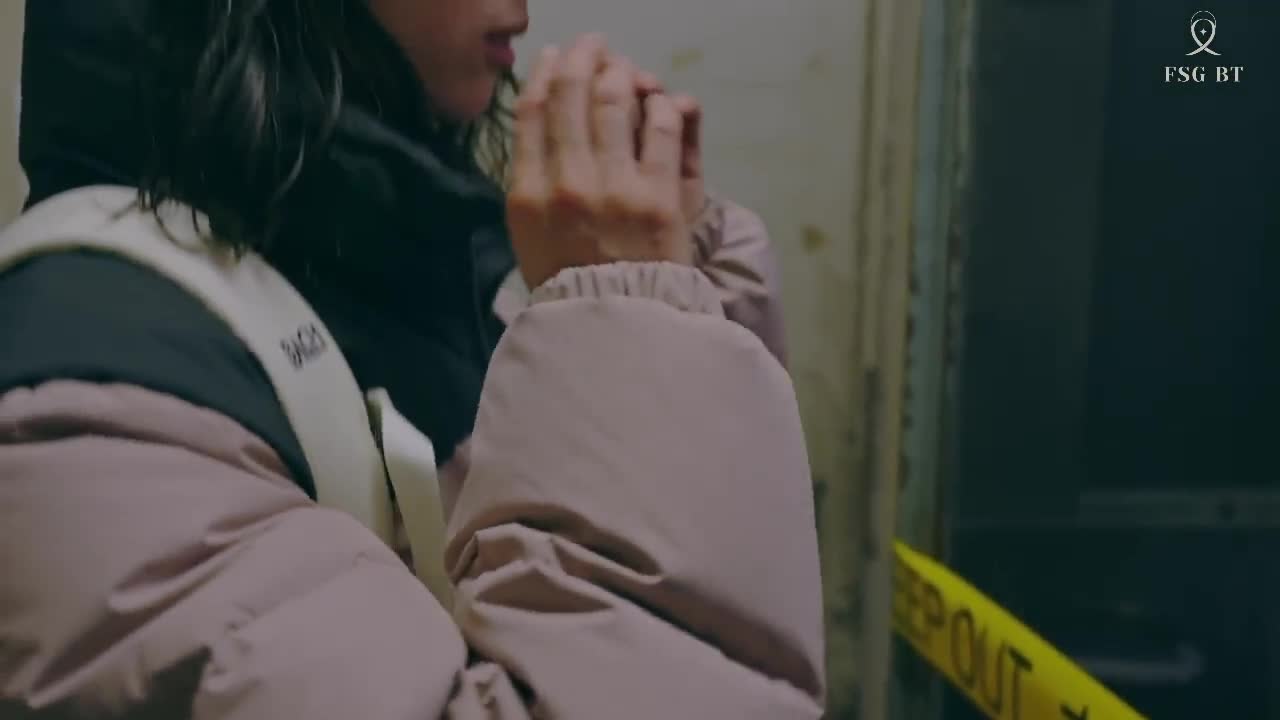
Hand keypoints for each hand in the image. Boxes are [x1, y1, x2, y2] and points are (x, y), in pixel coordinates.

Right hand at [507, 35, 691, 289]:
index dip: (544, 74)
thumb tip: (539, 130)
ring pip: (615, 102)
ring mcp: (614, 187)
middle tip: (594, 44)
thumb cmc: (572, 287)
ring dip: (622, 74)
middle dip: (583, 59)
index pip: (530, 114)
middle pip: (571, 97)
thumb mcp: (530, 239)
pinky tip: (661, 103)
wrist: (617, 328)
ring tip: (627, 68)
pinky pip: (661, 128)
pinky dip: (661, 107)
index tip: (555, 55)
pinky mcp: (659, 195)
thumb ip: (531, 185)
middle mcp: (566, 183)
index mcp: (527, 195)